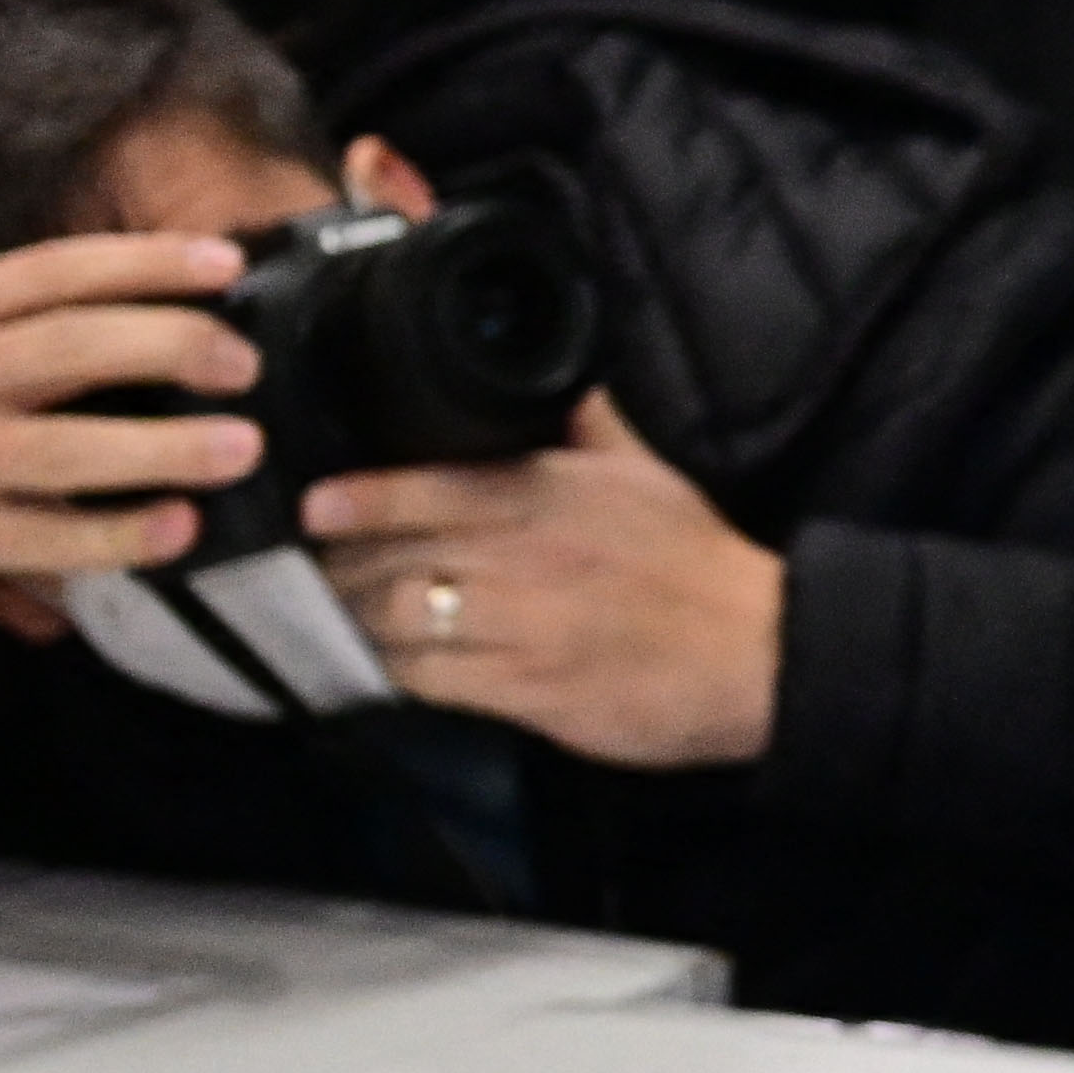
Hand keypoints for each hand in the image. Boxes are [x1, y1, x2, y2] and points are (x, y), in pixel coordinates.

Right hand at [0, 229, 260, 640]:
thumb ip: (12, 332)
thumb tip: (159, 316)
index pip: (53, 270)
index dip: (146, 260)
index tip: (226, 261)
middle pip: (72, 345)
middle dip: (174, 345)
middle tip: (247, 363)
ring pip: (65, 447)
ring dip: (166, 448)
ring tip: (242, 448)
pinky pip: (42, 539)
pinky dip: (117, 536)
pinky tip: (175, 531)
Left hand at [305, 391, 788, 769]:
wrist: (755, 650)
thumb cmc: (696, 560)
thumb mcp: (648, 473)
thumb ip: (591, 425)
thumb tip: (559, 380)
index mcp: (549, 494)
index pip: (430, 488)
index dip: (361, 500)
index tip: (318, 506)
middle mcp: (524, 556)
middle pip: (396, 558)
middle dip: (345, 566)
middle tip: (323, 568)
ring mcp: (521, 628)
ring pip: (400, 622)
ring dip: (360, 621)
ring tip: (346, 616)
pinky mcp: (525, 692)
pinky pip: (432, 681)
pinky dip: (401, 673)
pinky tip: (393, 665)